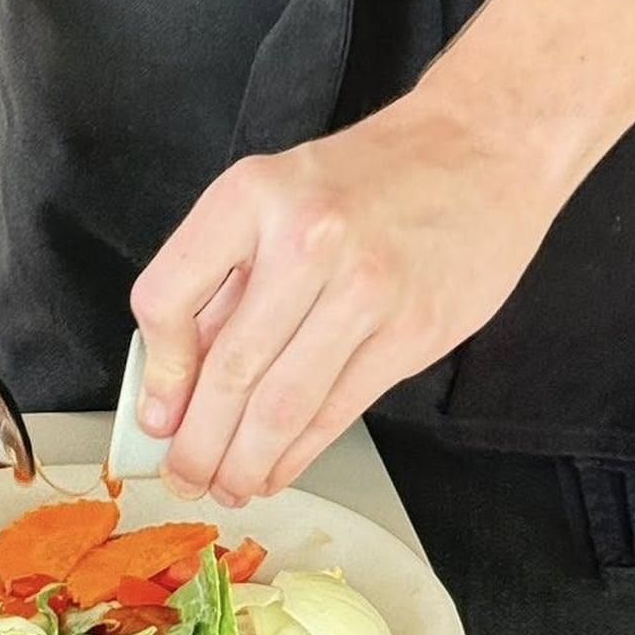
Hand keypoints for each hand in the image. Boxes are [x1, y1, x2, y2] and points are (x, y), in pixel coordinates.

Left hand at [131, 95, 561, 503]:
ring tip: (225, 487)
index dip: (157, 369)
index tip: (155, 410)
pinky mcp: (412, 333)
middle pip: (229, 368)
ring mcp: (364, 289)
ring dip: (244, 461)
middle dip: (197, 440)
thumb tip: (177, 370)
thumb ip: (227, 277)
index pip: (168, 294)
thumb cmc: (370, 173)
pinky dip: (298, 452)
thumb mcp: (276, 193)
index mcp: (252, 194)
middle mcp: (305, 239)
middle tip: (181, 475)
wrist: (479, 148)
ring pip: (283, 403)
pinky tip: (276, 469)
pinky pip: (337, 410)